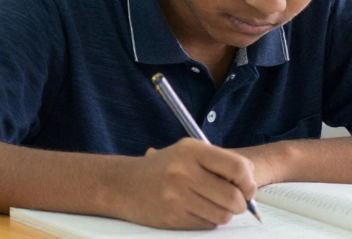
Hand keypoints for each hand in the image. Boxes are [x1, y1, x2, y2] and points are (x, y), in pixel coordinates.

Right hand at [116, 138, 257, 228]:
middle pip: (234, 198)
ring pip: (223, 215)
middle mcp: (183, 172)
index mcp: (190, 151)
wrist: (123, 184)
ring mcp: (176, 196)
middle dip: (239, 204)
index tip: (246, 188)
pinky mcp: (172, 217)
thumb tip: (251, 186)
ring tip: (207, 203)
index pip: (238, 168)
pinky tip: (191, 209)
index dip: (249, 183)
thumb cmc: (163, 168)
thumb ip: (220, 163)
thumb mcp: (187, 153)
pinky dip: (206, 220)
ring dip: (222, 213)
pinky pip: (207, 225)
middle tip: (230, 200)